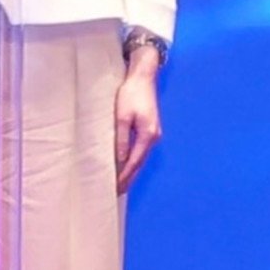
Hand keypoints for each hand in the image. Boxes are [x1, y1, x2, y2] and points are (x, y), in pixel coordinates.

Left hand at [114, 52, 163, 190]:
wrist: (143, 76)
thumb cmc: (131, 94)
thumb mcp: (122, 117)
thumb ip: (121, 139)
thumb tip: (119, 159)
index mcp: (148, 135)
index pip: (134, 162)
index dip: (124, 176)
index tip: (115, 188)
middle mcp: (154, 137)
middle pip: (140, 163)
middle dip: (129, 178)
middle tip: (117, 193)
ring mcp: (154, 133)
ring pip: (142, 158)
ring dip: (132, 171)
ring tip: (121, 183)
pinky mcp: (150, 129)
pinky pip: (142, 150)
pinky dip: (134, 160)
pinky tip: (127, 164)